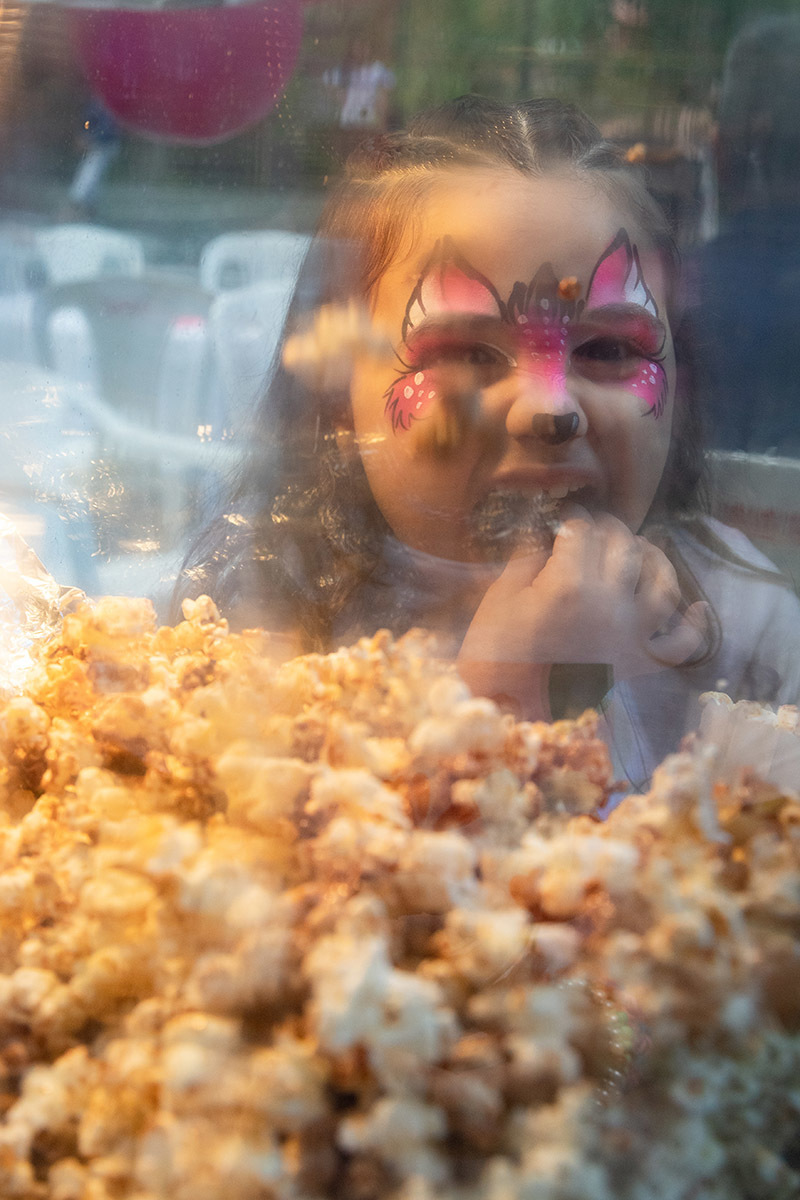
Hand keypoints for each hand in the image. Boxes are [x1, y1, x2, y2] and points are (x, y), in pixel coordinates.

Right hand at [457, 508, 707, 717]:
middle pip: (624, 547)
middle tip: (599, 530)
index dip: (574, 520)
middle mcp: (609, 603)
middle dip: (611, 530)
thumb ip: (526, 561)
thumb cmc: (495, 657)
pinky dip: (693, 623)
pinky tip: (695, 608)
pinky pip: (681, 643)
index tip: (567, 520)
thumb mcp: (498, 600)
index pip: (582, 531)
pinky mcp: (642, 664)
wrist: (510, 716)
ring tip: (643, 549)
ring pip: (661, 582)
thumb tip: (546, 539)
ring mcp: (631, 635)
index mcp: (569, 584)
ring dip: (655, 558)